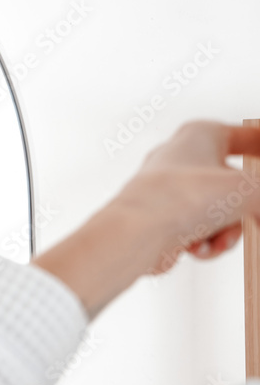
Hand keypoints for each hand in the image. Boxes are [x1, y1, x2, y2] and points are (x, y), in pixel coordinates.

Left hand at [32, 120, 259, 321]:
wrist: (137, 232)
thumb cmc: (185, 197)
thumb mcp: (251, 190)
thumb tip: (258, 207)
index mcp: (199, 135)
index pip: (246, 136)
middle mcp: (180, 160)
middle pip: (235, 184)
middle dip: (249, 208)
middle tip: (256, 218)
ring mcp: (169, 191)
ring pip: (218, 212)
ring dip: (227, 232)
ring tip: (220, 240)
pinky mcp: (160, 220)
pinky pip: (198, 231)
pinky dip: (205, 243)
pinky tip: (198, 248)